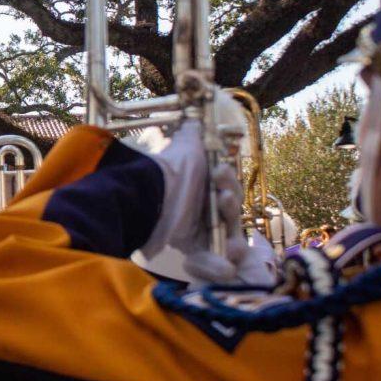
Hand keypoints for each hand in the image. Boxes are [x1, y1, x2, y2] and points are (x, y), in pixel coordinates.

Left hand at [136, 100, 276, 286]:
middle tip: (221, 200)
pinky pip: (209, 264)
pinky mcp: (191, 252)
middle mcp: (205, 211)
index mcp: (207, 189)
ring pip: (228, 243)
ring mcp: (199, 233)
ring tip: (233, 248)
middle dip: (231, 210)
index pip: (229, 190)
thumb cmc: (171, 169)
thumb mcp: (186, 143)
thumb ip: (195, 130)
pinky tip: (221, 269)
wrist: (147, 192)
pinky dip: (214, 268)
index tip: (218, 173)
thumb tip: (196, 111)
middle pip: (231, 217)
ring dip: (234, 245)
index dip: (228, 183)